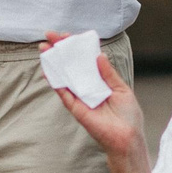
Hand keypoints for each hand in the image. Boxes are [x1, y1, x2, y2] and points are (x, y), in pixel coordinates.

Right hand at [41, 38, 145, 163]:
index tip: (66, 35)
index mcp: (100, 81)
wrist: (126, 137)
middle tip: (49, 36)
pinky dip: (56, 82)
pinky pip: (63, 93)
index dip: (76, 48)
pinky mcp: (76, 108)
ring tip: (43, 49)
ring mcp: (80, 97)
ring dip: (53, 63)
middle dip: (60, 51)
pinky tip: (48, 70)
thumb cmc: (128, 115)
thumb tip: (99, 55)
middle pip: (71, 66)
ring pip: (64, 77)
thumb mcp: (121, 89)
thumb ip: (108, 73)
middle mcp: (88, 87)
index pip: (85, 61)